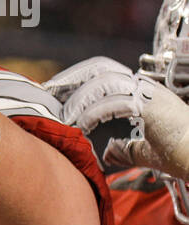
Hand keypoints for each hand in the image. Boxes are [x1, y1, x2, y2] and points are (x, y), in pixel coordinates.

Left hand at [47, 56, 188, 179]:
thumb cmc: (182, 156)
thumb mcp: (148, 152)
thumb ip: (128, 150)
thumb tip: (110, 153)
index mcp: (143, 92)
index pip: (104, 74)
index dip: (78, 80)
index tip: (55, 93)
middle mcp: (146, 87)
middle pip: (100, 69)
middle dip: (71, 79)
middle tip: (48, 94)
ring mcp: (150, 94)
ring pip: (104, 83)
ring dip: (80, 100)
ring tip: (64, 118)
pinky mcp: (152, 107)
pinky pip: (115, 102)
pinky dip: (94, 113)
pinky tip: (82, 126)